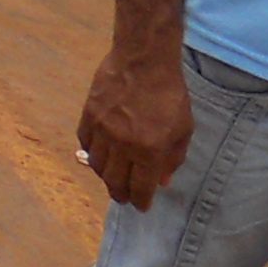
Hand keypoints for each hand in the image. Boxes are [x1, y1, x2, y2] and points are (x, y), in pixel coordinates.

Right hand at [77, 47, 194, 210]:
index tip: (141, 206)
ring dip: (104, 176)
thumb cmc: (170, 96)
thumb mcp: (183, 130)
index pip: (140, 188)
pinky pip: (85, 141)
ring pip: (96, 164)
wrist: (144, 60)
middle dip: (120, 194)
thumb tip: (161, 180)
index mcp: (149, 151)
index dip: (140, 201)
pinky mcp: (89, 114)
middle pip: (114, 181)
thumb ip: (172, 158)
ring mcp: (102, 129)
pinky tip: (99, 153)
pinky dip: (91, 152)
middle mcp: (122, 144)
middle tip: (124, 198)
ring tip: (111, 178)